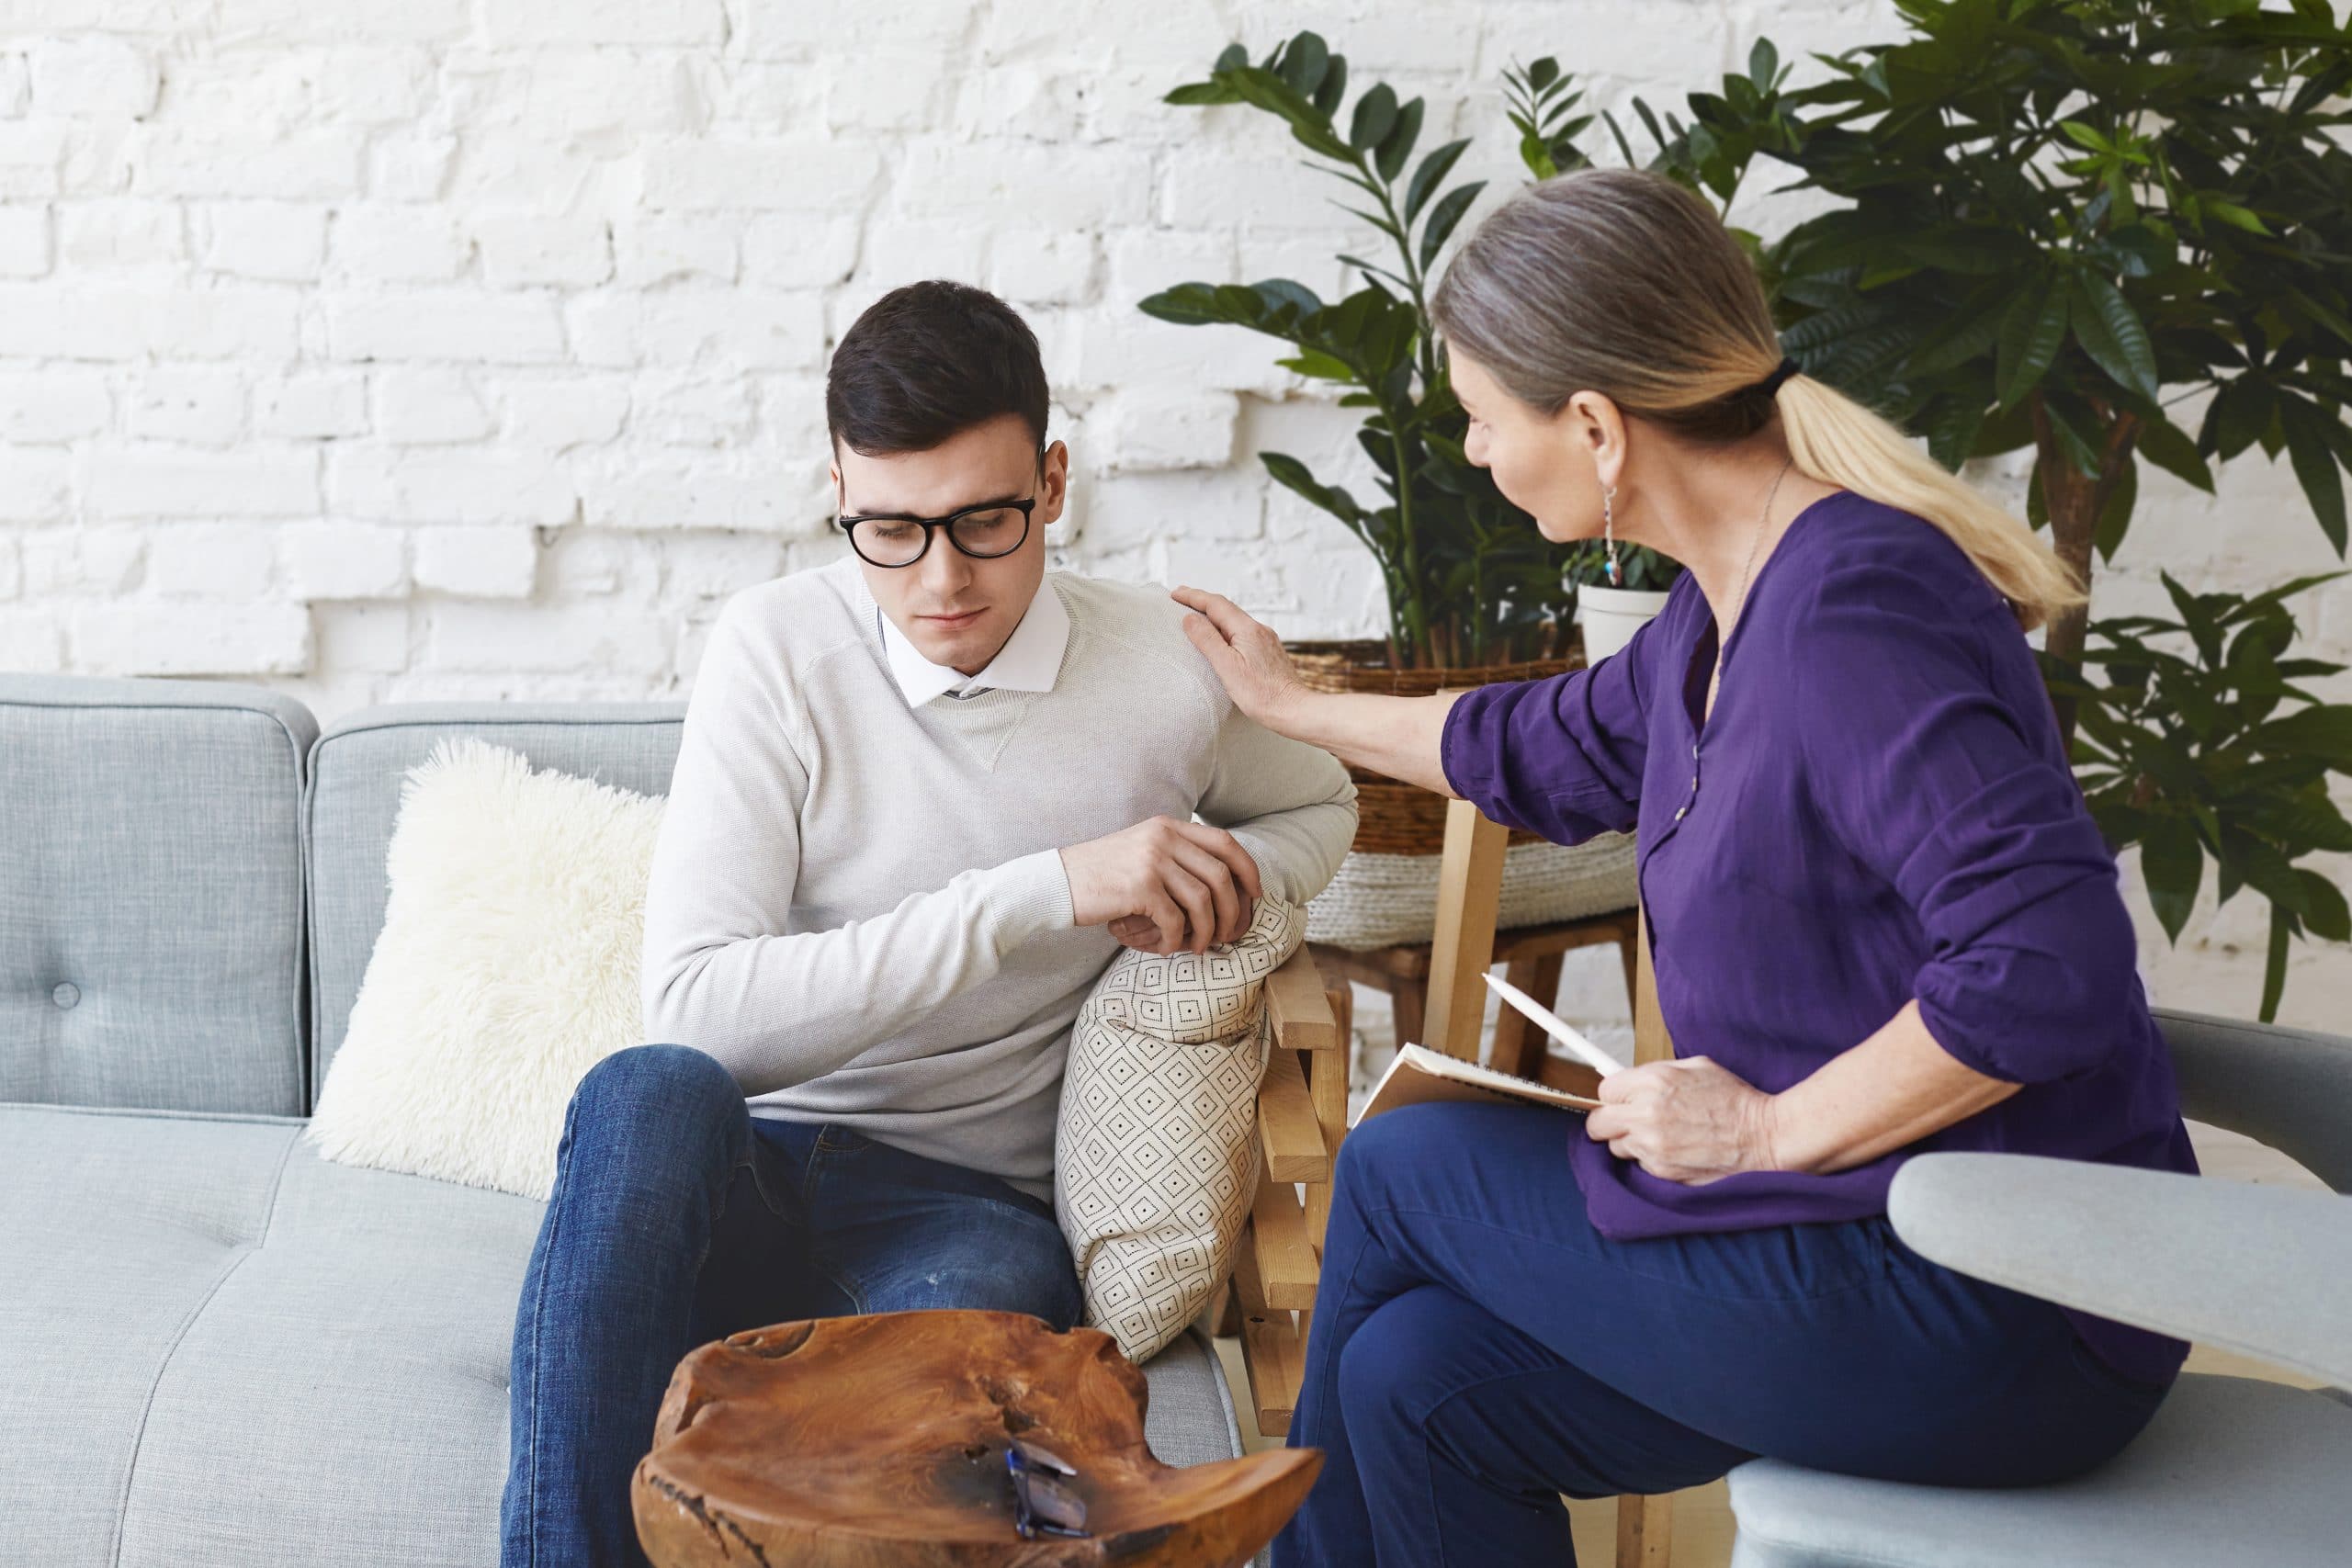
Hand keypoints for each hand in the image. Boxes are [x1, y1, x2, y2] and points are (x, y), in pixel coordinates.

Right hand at [1059, 815, 1262, 954]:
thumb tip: (1215, 881)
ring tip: (1199, 946)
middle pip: (1221, 876)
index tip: (1254, 894)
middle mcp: (1163, 839)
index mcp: (1168, 827)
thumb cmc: (1099, 874)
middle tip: (1226, 933)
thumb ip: (1173, 854)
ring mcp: (1152, 862)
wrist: (1057, 882)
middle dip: (1231, 911)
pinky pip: (1175, 921)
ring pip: (1203, 902)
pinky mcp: (1139, 889)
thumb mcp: (1140, 849)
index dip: (1248, 870)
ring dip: (1206, 931)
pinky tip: (1168, 948)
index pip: (1225, 842)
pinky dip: (1176, 941)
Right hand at [1171, 585, 1308, 732]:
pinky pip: (1243, 633)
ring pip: (1235, 621)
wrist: (1293, 710)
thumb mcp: (1227, 667)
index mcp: (1247, 629)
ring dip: (1214, 615)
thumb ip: (1207, 640)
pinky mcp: (1268, 653)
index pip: (1216, 604)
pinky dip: (1226, 629)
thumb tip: (1190, 618)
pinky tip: (1221, 638)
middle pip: (1226, 609)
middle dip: (1202, 602)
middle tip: (1181, 598)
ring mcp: (1266, 641)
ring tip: (1197, 616)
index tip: (1175, 594)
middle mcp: (1259, 630)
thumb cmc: (1261, 694)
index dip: (1193, 597)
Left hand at [1582, 1056, 1782, 1184]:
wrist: (1764, 1137)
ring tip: (1660, 1136)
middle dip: (1609, 1121)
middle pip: (1597, 1123)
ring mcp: (1652, 1146)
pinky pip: (1639, 1165)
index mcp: (1654, 1082)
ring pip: (1616, 1147)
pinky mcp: (1661, 1171)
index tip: (1624, 1099)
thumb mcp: (1696, 1067)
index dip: (1615, 1095)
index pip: (1605, 1090)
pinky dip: (1650, 1159)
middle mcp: (1646, 1114)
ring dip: (1631, 1142)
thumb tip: (1630, 1079)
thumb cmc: (1735, 1100)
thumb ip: (1657, 1072)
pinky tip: (1674, 1151)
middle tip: (1627, 1121)